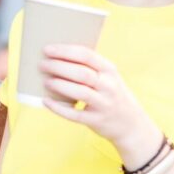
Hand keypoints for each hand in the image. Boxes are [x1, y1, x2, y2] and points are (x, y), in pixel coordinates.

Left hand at [39, 44, 160, 162]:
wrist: (131, 124)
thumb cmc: (111, 95)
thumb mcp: (108, 77)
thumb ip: (89, 67)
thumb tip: (55, 56)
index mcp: (110, 70)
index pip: (87, 56)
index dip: (65, 51)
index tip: (47, 49)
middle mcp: (109, 86)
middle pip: (82, 74)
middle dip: (59, 67)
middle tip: (42, 65)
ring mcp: (104, 104)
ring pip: (80, 92)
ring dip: (60, 86)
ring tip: (45, 81)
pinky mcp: (96, 120)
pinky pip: (75, 114)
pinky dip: (58, 108)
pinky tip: (46, 101)